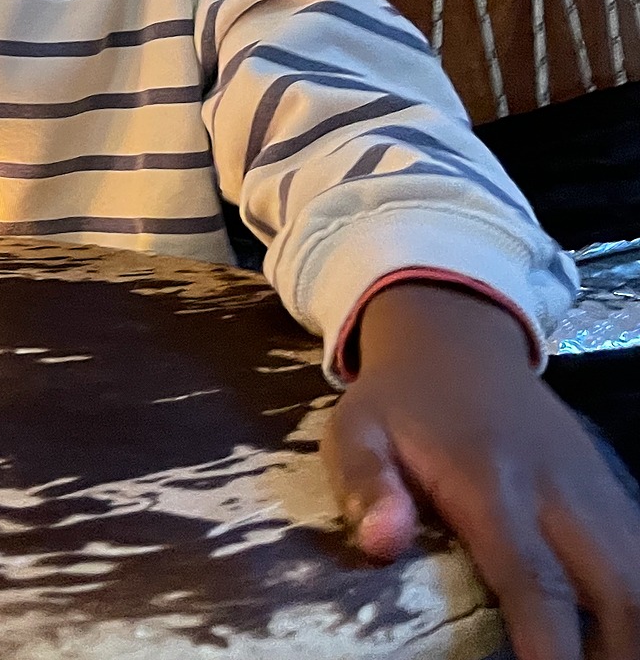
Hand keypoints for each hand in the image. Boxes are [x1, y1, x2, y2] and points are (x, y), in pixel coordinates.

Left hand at [323, 281, 639, 659]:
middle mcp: (559, 493)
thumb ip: (367, 486)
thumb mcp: (355, 430)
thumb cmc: (397, 400)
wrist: (454, 338)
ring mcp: (595, 491)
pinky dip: (634, 598)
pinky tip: (612, 631)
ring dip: (629, 631)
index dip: (551, 644)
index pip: (535, 580)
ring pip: (639, 577)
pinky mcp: (611, 491)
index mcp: (492, 484)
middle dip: (612, 651)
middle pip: (616, 591)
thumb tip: (382, 546)